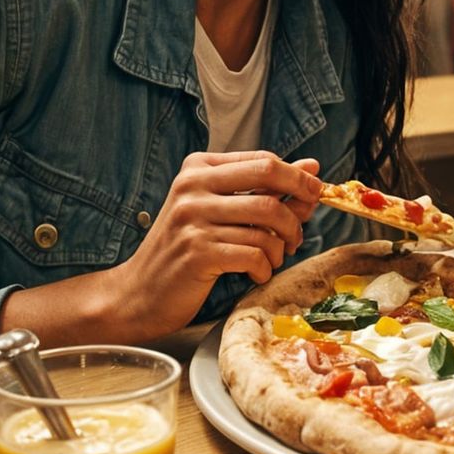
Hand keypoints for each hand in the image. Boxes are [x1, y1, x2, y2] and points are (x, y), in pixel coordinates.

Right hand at [109, 152, 322, 336]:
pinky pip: (254, 254)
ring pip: (267, 221)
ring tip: (275, 257)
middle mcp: (192, 187)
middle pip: (269, 180)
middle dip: (298, 205)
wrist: (138, 293)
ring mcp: (193, 219)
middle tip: (299, 232)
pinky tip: (257, 273)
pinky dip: (265, 267)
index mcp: (199, 168)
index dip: (297, 177)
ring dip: (282, 245)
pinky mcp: (197, 252)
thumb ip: (264, 188)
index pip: (264, 160)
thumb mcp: (222, 209)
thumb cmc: (185, 248)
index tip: (314, 193)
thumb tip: (313, 166)